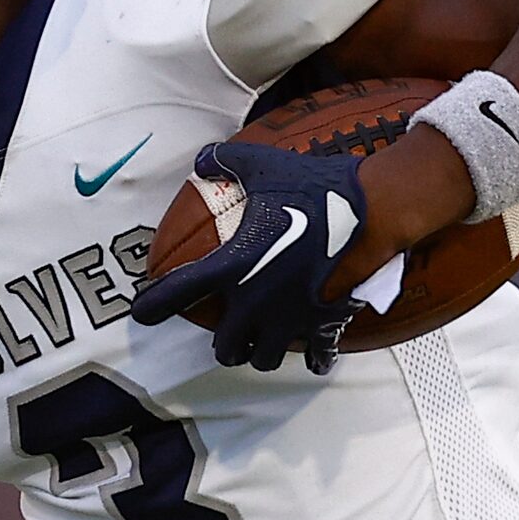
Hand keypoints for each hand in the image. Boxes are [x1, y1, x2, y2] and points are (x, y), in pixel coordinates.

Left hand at [131, 142, 368, 373]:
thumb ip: (226, 162)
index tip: (143, 312)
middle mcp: (255, 301)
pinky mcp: (326, 322)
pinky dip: (314, 359)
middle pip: (225, 347)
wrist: (375, 210)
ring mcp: (290, 317)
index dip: (153, 306)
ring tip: (260, 342)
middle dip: (223, 343)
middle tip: (227, 333)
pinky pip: (317, 356)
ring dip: (258, 353)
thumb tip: (204, 160)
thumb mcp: (264, 166)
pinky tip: (313, 358)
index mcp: (232, 267)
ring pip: (263, 358)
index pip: (177, 294)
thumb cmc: (316, 189)